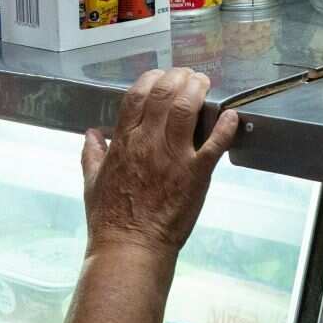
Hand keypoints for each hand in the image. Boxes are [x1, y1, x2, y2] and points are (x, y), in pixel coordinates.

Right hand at [81, 68, 239, 257]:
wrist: (130, 248)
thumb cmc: (110, 219)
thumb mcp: (92, 183)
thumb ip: (92, 154)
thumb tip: (91, 134)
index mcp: (124, 142)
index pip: (137, 95)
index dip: (151, 78)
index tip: (161, 76)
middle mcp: (148, 143)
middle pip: (164, 93)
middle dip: (179, 77)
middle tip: (189, 75)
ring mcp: (173, 157)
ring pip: (187, 108)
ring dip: (198, 90)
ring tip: (204, 83)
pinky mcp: (196, 174)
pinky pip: (215, 144)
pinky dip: (226, 127)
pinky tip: (231, 115)